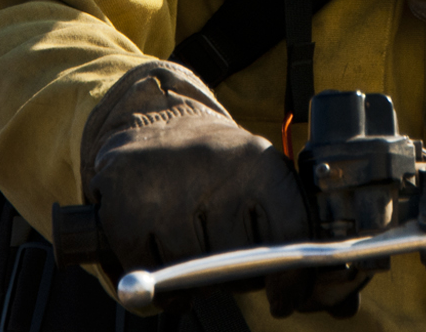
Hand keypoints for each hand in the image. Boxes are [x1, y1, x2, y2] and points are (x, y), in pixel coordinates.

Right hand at [78, 62, 307, 271]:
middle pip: (238, 265)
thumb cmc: (214, 165)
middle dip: (234, 276)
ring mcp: (165, 194)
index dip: (290, 277)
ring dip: (193, 280)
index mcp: (257, 161)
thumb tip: (301, 285)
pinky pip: (150, 278)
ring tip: (192, 247)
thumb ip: (283, 219)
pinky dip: (158, 285)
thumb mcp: (257, 172)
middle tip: (224, 259)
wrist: (152, 126)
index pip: (290, 230)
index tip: (283, 300)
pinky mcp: (124, 214)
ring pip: (192, 277)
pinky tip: (163, 256)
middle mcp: (213, 172)